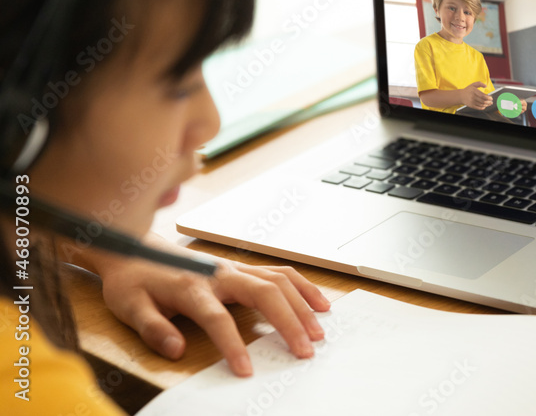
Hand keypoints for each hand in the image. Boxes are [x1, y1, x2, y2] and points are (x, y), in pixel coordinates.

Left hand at [93, 238, 329, 376]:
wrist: (136, 250)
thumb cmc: (134, 281)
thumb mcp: (131, 307)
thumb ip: (153, 329)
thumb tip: (176, 350)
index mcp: (191, 286)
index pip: (217, 318)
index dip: (233, 345)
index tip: (246, 370)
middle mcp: (220, 274)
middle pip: (265, 293)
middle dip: (289, 322)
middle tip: (305, 350)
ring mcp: (235, 268)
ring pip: (279, 280)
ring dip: (302, 305)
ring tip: (319, 331)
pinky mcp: (243, 268)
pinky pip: (281, 273)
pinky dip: (303, 287)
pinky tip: (319, 303)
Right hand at [460, 82, 491, 109]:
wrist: (461, 96)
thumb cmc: (468, 90)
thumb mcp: (473, 84)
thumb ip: (479, 83)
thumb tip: (485, 85)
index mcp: (474, 91)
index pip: (482, 95)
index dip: (488, 97)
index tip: (491, 98)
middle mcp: (472, 97)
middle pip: (482, 101)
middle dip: (488, 102)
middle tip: (491, 102)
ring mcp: (471, 102)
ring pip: (481, 104)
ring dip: (486, 105)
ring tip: (489, 104)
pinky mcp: (471, 105)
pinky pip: (478, 108)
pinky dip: (482, 107)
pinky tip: (485, 106)